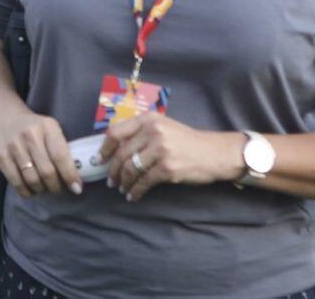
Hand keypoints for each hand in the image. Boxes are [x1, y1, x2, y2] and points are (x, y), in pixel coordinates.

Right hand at [0, 97, 81, 196]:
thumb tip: (74, 178)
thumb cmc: (34, 126)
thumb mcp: (50, 128)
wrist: (4, 115)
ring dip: (42, 189)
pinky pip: (16, 182)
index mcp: (47, 127)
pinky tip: (31, 189)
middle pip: (47, 171)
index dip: (70, 176)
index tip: (77, 189)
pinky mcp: (1, 157)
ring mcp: (14, 147)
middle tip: (58, 188)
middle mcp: (30, 135)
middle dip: (56, 186)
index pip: (60, 156)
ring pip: (32, 179)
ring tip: (45, 188)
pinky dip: (27, 191)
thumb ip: (61, 148)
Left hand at [100, 113, 245, 201]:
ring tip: (122, 189)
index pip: (115, 132)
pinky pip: (144, 182)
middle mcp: (153, 132)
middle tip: (111, 181)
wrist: (215, 153)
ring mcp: (161, 150)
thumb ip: (141, 132)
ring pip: (131, 169)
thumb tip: (115, 148)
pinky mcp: (168, 168)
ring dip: (123, 182)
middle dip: (113, 170)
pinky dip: (136, 191)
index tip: (99, 160)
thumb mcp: (164, 127)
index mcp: (148, 120)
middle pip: (122, 154)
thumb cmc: (187, 141)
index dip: (104, 149)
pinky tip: (133, 196)